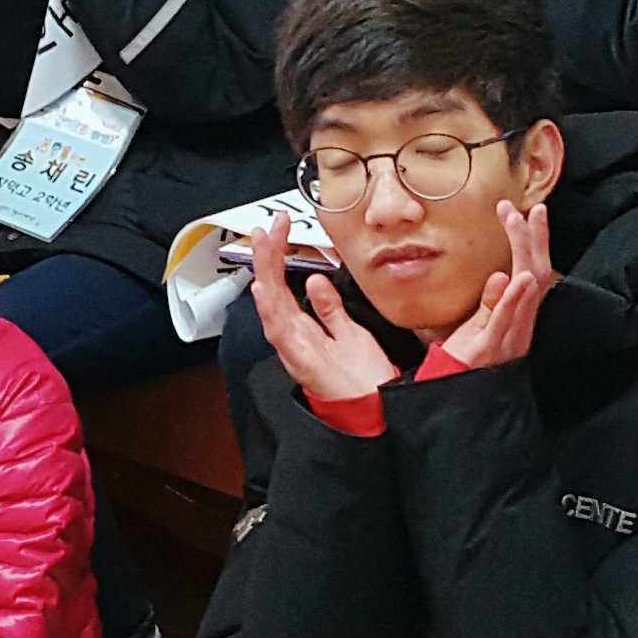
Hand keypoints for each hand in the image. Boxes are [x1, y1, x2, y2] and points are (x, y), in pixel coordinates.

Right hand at [250, 213, 396, 402]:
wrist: (376, 409)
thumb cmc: (363, 379)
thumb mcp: (348, 333)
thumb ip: (330, 307)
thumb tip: (316, 280)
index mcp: (305, 329)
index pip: (285, 285)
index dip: (279, 256)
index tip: (280, 229)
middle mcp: (296, 337)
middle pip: (274, 291)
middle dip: (267, 257)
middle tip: (265, 228)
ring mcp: (297, 349)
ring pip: (272, 307)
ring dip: (265, 276)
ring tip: (262, 248)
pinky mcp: (303, 362)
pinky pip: (282, 334)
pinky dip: (270, 311)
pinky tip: (264, 290)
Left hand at [437, 201, 555, 368]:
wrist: (452, 401)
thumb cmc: (462, 366)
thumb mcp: (477, 329)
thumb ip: (489, 304)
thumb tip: (499, 274)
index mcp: (519, 320)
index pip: (534, 274)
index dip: (536, 243)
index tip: (532, 212)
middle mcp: (521, 327)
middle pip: (537, 275)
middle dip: (534, 239)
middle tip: (529, 209)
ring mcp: (509, 338)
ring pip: (526, 289)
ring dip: (523, 252)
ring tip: (520, 222)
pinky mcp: (491, 348)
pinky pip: (506, 318)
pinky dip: (515, 296)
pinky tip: (521, 276)